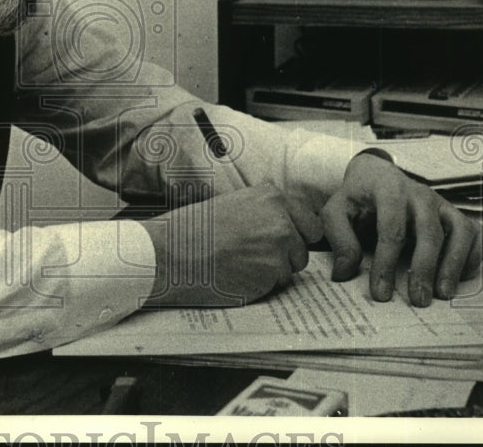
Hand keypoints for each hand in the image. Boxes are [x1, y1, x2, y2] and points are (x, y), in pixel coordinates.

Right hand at [139, 184, 323, 307]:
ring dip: (274, 270)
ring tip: (242, 264)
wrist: (173, 254)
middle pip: (305, 246)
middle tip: (257, 256)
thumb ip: (265, 209)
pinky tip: (238, 275)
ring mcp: (278, 247)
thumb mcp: (234, 204)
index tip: (276, 241)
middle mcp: (281, 219)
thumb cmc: (195, 230)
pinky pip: (278, 285)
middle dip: (288, 254)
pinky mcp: (271, 273)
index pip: (310, 222)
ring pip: (292, 267)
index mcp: (272, 197)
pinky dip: (262, 285)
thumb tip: (287, 219)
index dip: (294, 235)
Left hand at [321, 151, 482, 305]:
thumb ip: (339, 238)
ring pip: (459, 230)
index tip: (381, 293)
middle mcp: (420, 194)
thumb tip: (344, 273)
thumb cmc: (358, 198)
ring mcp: (441, 203)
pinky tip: (461, 277)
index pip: (391, 228)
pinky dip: (474, 255)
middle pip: (429, 232)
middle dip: (424, 268)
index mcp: (388, 189)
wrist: (377, 175)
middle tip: (418, 300)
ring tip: (443, 293)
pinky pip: (475, 233)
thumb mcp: (337, 211)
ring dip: (454, 263)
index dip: (386, 263)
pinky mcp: (455, 213)